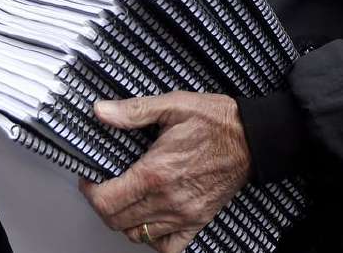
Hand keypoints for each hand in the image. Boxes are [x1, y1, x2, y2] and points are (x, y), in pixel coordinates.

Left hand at [79, 92, 250, 252]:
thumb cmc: (216, 121)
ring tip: (124, 200)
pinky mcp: (198, 221)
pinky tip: (151, 220)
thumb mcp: (173, 105)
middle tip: (103, 187)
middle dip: (102, 205)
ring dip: (124, 221)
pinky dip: (154, 240)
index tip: (90, 179)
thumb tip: (101, 112)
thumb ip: (133, 111)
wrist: (253, 139)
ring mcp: (183, 214)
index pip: (106, 200)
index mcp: (155, 173)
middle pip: (117, 221)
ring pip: (137, 236)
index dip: (89, 192)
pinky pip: (168, 247)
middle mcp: (167, 199)